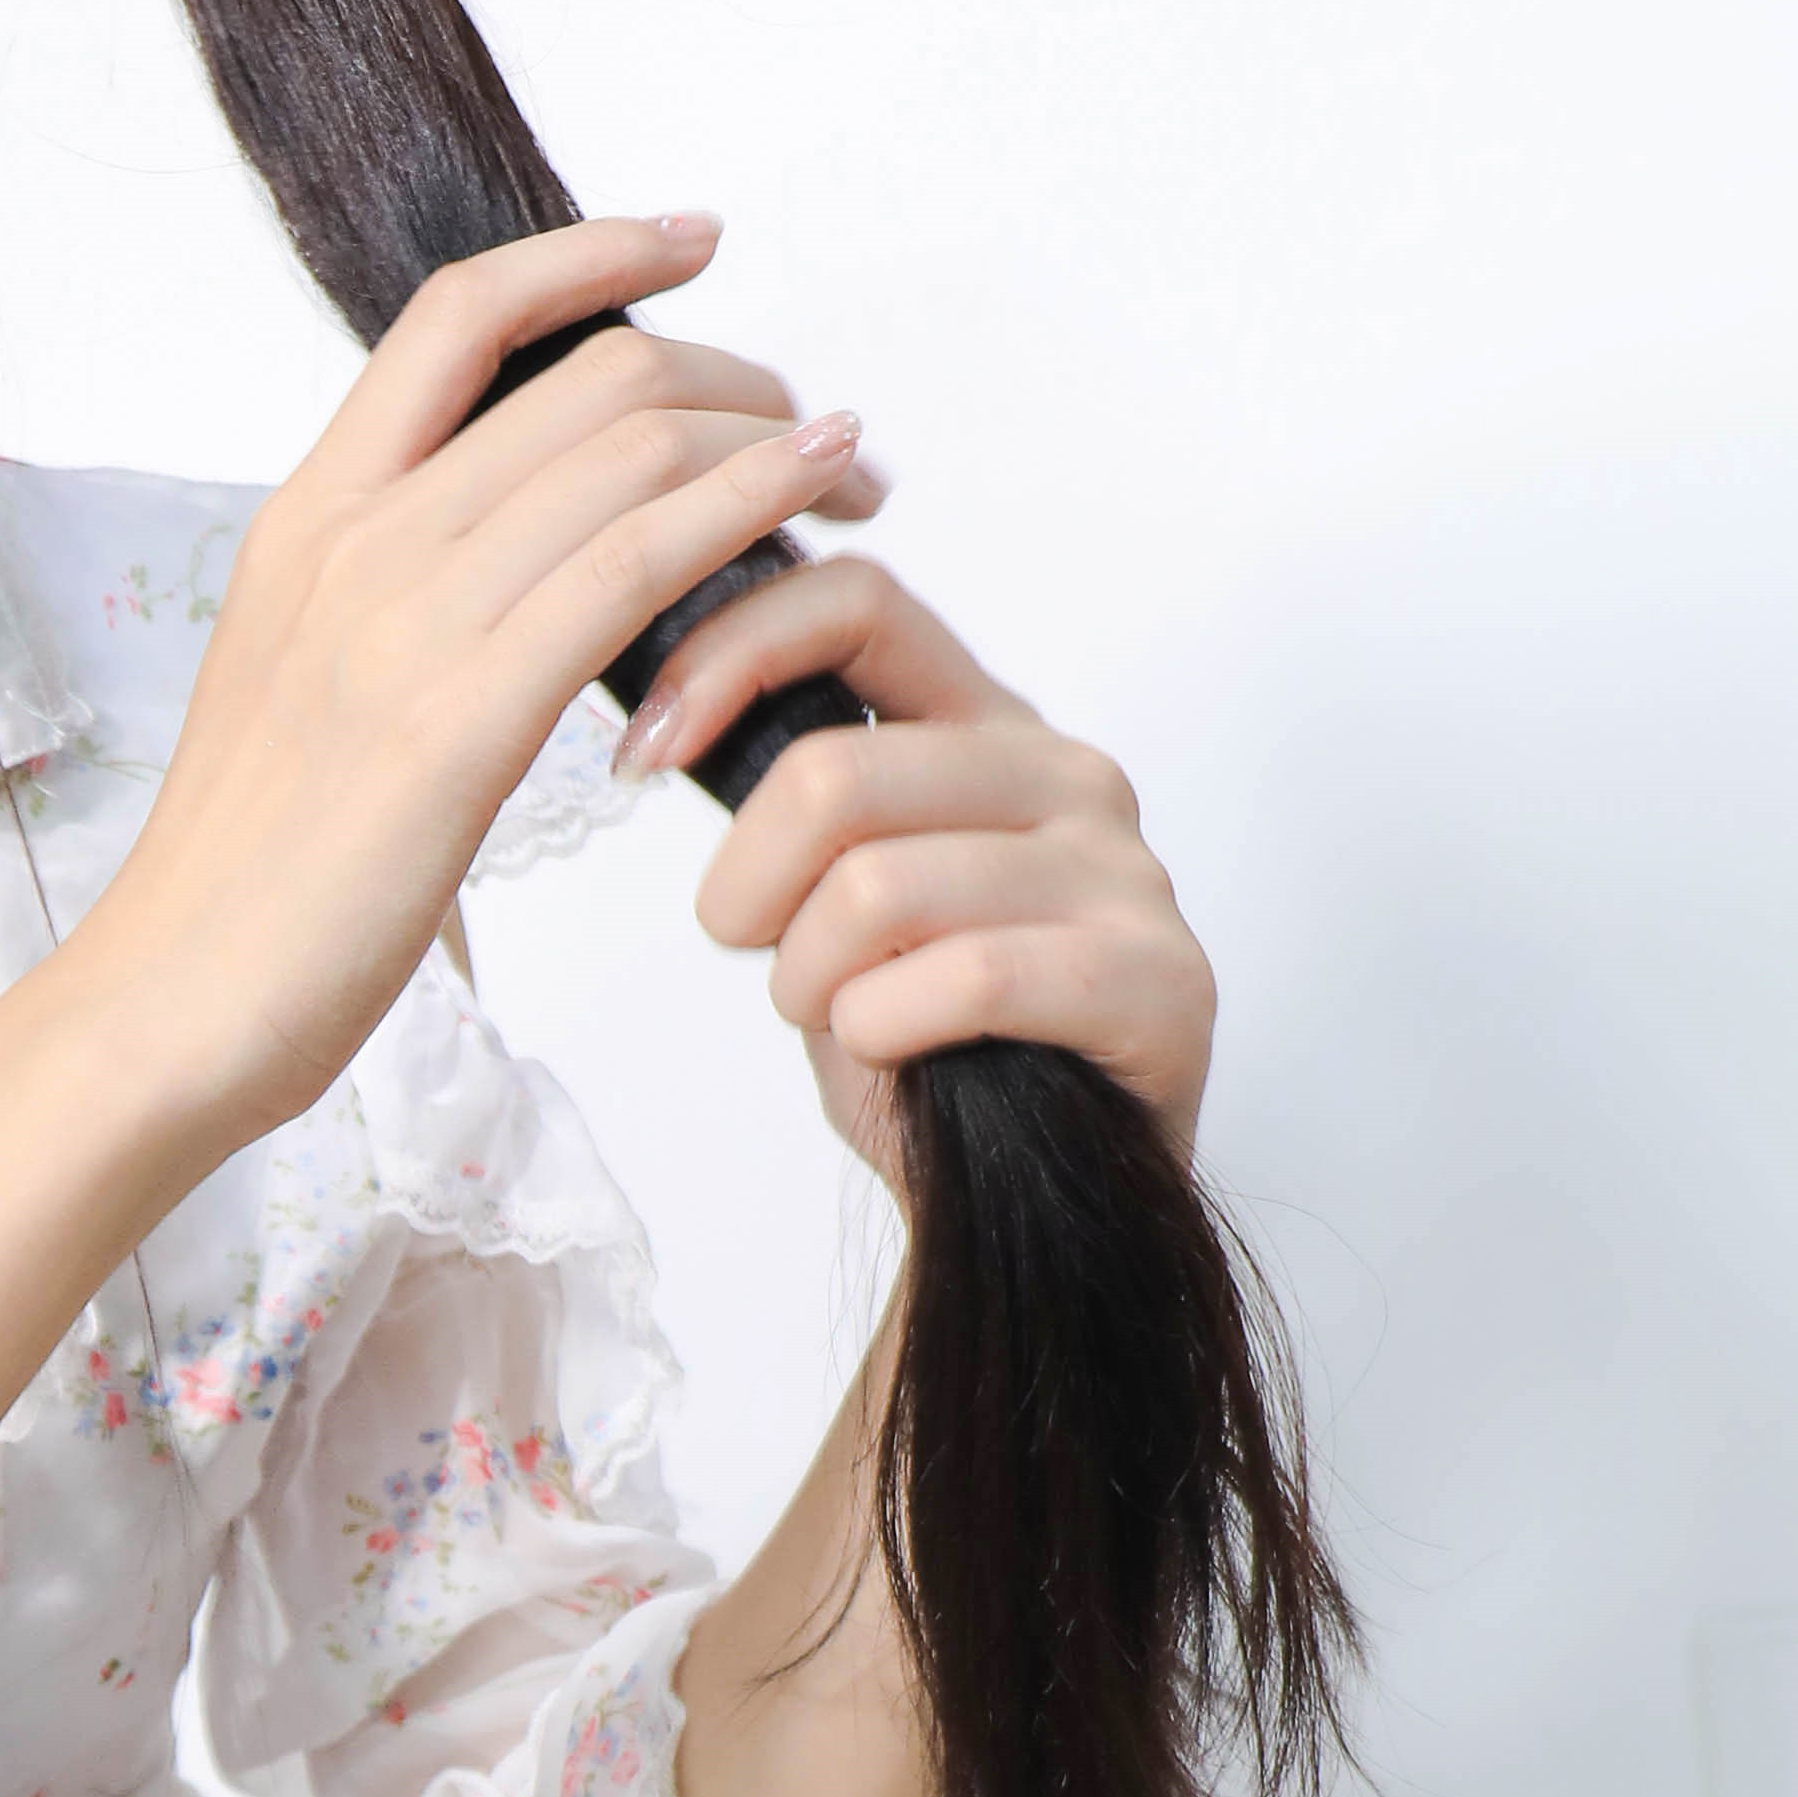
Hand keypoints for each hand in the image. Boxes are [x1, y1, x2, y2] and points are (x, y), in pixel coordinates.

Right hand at [73, 217, 884, 1159]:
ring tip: (850, 476)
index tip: (691, 244)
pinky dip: (745, 508)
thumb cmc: (248, 886)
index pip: (457, 317)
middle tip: (821, 436)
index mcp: (306, 520)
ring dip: (773, 441)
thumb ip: (393, 613)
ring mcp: (398, 624)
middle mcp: (351, 541)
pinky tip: (815, 501)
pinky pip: (633, 566)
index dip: (589, 255)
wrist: (164, 1008)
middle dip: (735, 377)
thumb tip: (510, 584)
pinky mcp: (454, 722)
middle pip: (584, 376)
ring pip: (628, 451)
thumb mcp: (303, 695)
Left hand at [617, 557, 1217, 1176]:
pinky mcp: (1153, 977)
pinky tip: (889, 1050)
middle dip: (745, 888)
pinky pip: (964, 976)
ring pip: (877, 887)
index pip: (857, 599)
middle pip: (834, 772)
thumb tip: (659, 719)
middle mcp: (1064, 772)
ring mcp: (1121, 871)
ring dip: (809, 978)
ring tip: (837, 1014)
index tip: (644, 752)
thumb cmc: (921, 1040)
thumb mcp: (824, 895)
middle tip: (755, 952)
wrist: (1031, 1196)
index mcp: (983, 724)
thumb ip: (785, 798)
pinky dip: (882, 1029)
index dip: (729, 653)